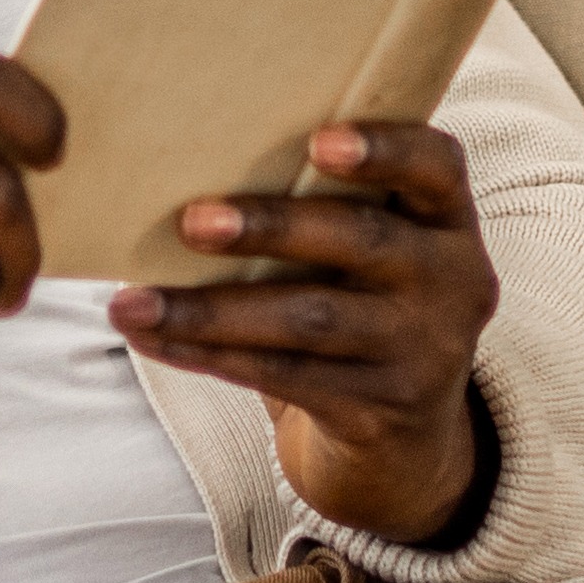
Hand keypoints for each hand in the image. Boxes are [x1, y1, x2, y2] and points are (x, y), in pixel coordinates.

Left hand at [108, 121, 494, 545]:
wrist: (405, 441)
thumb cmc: (360, 307)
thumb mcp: (374, 257)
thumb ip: (326, 207)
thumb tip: (188, 163)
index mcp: (448, 222)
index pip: (437, 166)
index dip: (385, 149)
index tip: (320, 142)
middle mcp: (451, 282)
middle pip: (361, 239)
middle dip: (272, 227)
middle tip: (192, 222)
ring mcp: (422, 351)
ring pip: (308, 320)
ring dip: (212, 310)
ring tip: (132, 303)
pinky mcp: (379, 409)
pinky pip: (282, 376)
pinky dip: (209, 355)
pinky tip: (153, 339)